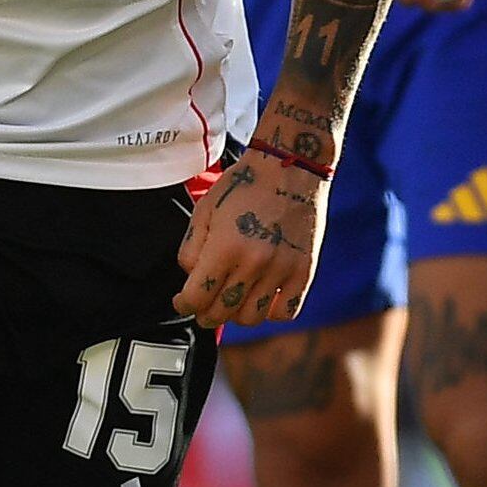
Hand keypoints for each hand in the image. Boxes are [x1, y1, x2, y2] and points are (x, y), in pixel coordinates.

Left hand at [177, 141, 326, 329]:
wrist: (290, 167)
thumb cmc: (244, 185)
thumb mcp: (205, 209)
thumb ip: (191, 249)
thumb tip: (191, 279)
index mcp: (225, 247)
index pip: (197, 298)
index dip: (183, 304)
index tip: (182, 301)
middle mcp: (254, 263)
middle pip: (222, 313)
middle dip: (205, 314)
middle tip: (203, 306)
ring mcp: (281, 269)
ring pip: (252, 318)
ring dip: (236, 315)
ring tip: (232, 301)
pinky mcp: (304, 271)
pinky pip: (286, 312)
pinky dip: (270, 312)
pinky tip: (261, 297)